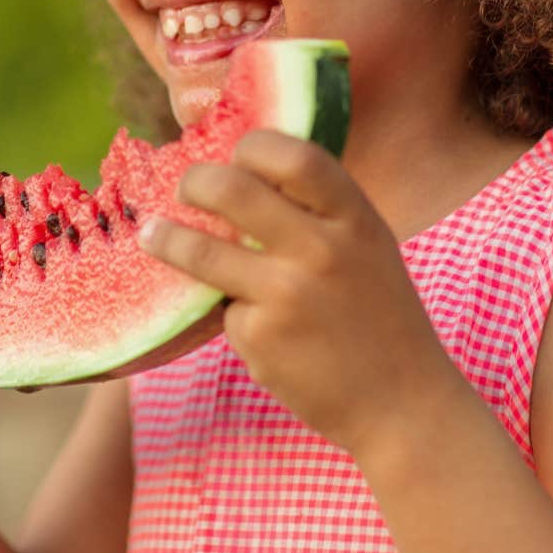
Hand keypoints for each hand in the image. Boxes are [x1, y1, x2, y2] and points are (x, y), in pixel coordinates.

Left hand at [138, 130, 452, 453]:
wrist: (401, 405)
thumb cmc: (381, 319)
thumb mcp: (368, 248)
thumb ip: (320, 213)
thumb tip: (249, 175)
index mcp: (355, 219)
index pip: (295, 156)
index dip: (255, 147)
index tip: (236, 155)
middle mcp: (320, 250)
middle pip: (232, 190)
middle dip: (195, 181)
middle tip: (185, 187)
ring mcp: (285, 294)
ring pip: (202, 251)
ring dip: (167, 237)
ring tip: (152, 234)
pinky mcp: (259, 337)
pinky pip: (224, 310)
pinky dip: (232, 313)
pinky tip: (260, 331)